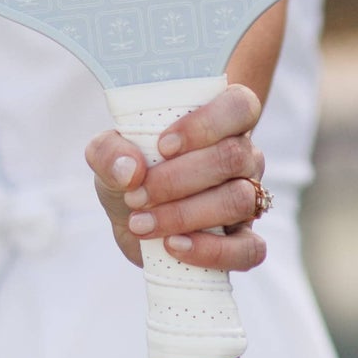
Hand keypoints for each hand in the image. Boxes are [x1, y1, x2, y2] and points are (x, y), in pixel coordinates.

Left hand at [84, 83, 267, 272]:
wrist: (132, 220)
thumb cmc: (131, 174)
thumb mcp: (108, 157)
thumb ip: (108, 152)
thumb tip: (131, 170)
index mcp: (222, 123)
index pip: (240, 106)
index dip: (206, 124)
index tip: (162, 146)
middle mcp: (244, 157)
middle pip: (233, 156)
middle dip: (177, 179)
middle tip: (136, 195)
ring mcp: (249, 200)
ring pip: (238, 200)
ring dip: (184, 214)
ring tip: (141, 223)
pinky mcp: (244, 241)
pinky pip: (248, 250)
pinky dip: (210, 251)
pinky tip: (174, 246)